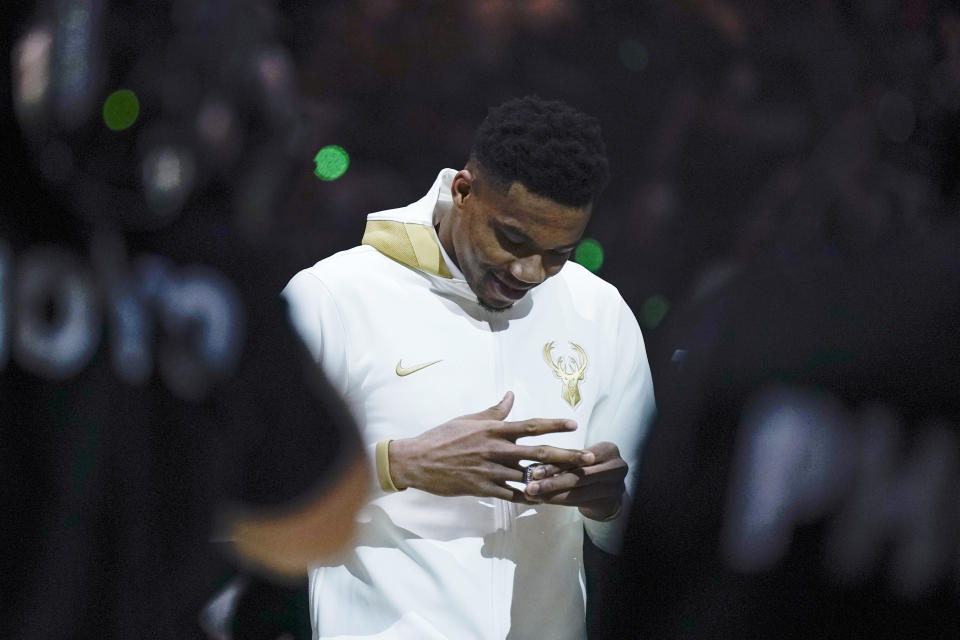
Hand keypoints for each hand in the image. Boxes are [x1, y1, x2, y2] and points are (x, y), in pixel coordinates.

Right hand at [388, 391, 593, 501]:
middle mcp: (496, 449)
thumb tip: (511, 395)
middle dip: (566, 456)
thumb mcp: (468, 419)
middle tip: (588, 458)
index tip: (574, 424)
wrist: (418, 461)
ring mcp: (491, 471)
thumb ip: (494, 410)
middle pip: (538, 453)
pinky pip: (512, 495)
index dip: (553, 424)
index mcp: (493, 430)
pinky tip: (543, 499)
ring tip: (573, 482)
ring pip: (528, 477)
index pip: (530, 425)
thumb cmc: (443, 437)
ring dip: (551, 480)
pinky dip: (528, 497)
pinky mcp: (483, 489)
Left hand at [523, 441, 626, 520]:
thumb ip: (565, 459)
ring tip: (533, 496)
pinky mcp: (609, 502)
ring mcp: (615, 487)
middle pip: (578, 475)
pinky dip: (559, 501)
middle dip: (552, 482)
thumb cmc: (590, 467)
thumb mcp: (582, 458)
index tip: (534, 471)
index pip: (577, 458)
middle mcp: (616, 467)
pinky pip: (578, 502)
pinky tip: (544, 501)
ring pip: (577, 491)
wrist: (610, 489)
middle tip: (530, 487)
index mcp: (608, 450)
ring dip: (552, 494)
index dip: (555, 464)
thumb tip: (534, 465)